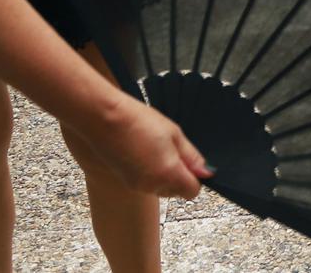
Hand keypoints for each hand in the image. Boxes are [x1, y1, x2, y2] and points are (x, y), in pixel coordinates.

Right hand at [77, 96, 207, 199]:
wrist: (104, 120)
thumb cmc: (139, 121)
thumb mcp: (174, 133)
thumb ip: (191, 156)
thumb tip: (206, 172)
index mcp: (169, 174)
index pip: (192, 191)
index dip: (195, 177)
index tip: (190, 161)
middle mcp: (154, 186)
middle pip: (176, 190)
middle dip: (179, 175)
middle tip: (171, 149)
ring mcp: (137, 186)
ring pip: (161, 187)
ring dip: (163, 174)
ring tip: (154, 148)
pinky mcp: (126, 182)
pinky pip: (146, 183)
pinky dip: (149, 172)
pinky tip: (142, 152)